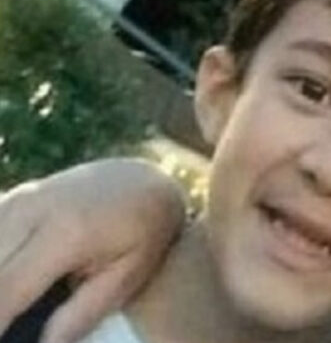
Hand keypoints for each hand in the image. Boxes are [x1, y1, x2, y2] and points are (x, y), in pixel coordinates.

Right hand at [0, 159, 185, 342]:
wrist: (143, 180)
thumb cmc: (142, 232)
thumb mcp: (128, 274)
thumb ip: (83, 313)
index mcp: (66, 232)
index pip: (8, 288)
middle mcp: (33, 209)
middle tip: (8, 326)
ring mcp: (19, 198)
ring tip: (11, 306)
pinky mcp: (12, 198)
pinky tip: (11, 276)